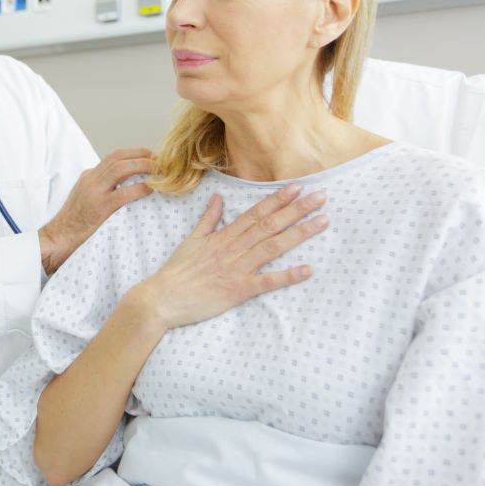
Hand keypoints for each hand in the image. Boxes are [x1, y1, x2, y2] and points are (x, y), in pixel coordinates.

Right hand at [39, 148, 154, 273]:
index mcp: (88, 177)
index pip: (113, 158)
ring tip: (158, 169)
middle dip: (141, 154)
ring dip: (142, 165)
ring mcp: (94, 192)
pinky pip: (124, 192)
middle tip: (159, 158)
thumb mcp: (86, 199)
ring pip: (120, 168)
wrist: (57, 239)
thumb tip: (127, 189)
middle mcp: (91, 179)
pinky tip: (150, 189)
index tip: (149, 156)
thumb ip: (103, 191)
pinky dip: (139, 188)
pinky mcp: (99, 207)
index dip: (133, 154)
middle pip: (118, 157)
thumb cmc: (73, 225)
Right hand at [128, 184, 327, 329]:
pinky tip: (308, 269)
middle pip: (269, 225)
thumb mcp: (192, 239)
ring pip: (272, 247)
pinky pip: (267, 282)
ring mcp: (237, 268)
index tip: (297, 188)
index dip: (277, 200)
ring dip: (299, 234)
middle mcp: (233, 248)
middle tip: (321, 197)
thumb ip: (209, 219)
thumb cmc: (177, 271)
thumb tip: (218, 197)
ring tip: (322, 221)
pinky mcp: (238, 290)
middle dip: (296, 210)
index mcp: (223, 236)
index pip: (255, 213)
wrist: (163, 297)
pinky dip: (287, 276)